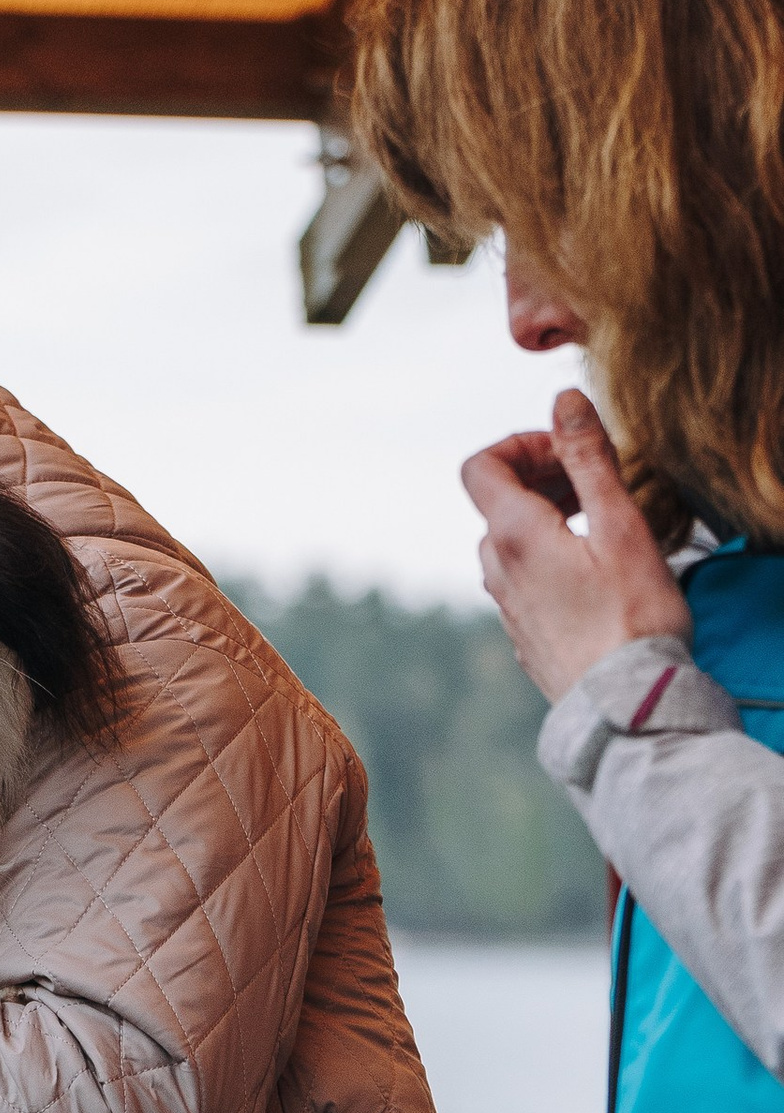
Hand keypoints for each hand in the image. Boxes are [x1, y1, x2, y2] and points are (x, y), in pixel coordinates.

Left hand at [461, 389, 690, 703]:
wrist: (626, 711)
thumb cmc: (633, 620)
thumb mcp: (621, 528)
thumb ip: (589, 461)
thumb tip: (563, 401)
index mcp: (513, 536)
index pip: (480, 465)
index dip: (521, 445)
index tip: (570, 455)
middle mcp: (496, 569)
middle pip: (498, 502)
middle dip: (544, 480)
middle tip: (599, 490)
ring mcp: (506, 606)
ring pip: (512, 541)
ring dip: (548, 520)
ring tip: (603, 530)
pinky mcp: (524, 634)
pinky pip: (524, 578)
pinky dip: (550, 557)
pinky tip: (597, 577)